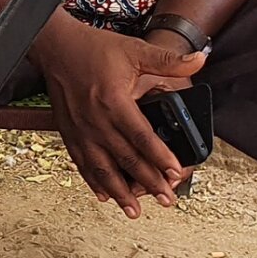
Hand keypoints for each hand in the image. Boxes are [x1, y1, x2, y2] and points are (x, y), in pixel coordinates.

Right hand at [29, 20, 204, 218]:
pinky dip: (93, 181)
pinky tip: (103, 195)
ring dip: (118, 191)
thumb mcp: (134, 49)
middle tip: (167, 199)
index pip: (141, 136)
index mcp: (113, 101)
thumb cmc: (93, 48)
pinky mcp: (68, 132)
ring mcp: (80, 129)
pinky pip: (82, 162)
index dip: (159, 157)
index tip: (175, 173)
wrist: (55, 47)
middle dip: (147, 182)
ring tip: (134, 211)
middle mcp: (95, 120)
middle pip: (125, 158)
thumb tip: (201, 58)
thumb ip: (168, 59)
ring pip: (101, 167)